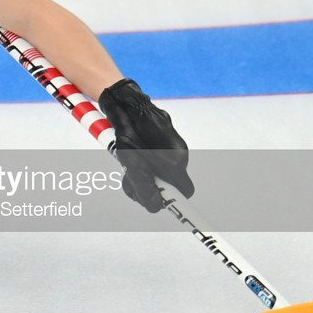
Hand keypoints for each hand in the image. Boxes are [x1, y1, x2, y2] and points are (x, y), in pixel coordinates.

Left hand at [97, 78, 194, 212]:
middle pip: (170, 186)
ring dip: (144, 177)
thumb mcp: (132, 162)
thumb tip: (155, 207)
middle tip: (130, 181)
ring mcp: (174, 150)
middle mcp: (180, 156)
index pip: (185, 191)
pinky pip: (159, 164)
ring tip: (127, 167)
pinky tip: (132, 158)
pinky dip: (145, 166)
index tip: (160, 203)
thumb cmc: (130, 132)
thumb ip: (143, 185)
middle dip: (150, 188)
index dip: (174, 200)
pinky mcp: (166, 146)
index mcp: (176, 161)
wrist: (128, 106)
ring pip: (162, 175)